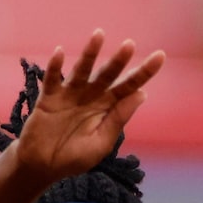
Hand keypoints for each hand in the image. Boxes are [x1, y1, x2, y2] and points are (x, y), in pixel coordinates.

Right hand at [11, 32, 164, 184]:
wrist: (42, 167)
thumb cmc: (73, 157)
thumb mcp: (101, 144)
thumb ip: (118, 119)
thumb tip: (141, 94)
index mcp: (107, 107)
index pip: (128, 87)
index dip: (143, 72)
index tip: (160, 56)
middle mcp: (91, 95)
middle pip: (107, 74)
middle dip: (118, 60)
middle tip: (130, 45)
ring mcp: (70, 94)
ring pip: (82, 70)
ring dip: (89, 53)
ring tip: (98, 35)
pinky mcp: (49, 97)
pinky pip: (52, 79)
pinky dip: (55, 66)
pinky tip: (59, 52)